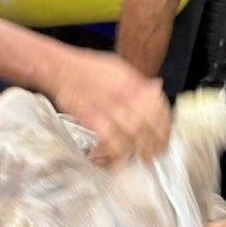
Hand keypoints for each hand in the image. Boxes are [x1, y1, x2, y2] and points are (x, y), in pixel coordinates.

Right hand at [46, 50, 170, 163]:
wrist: (61, 68)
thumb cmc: (88, 68)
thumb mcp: (119, 67)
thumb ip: (138, 80)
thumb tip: (157, 87)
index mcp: (133, 83)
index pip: (158, 107)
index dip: (165, 126)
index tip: (164, 136)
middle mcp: (124, 95)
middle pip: (147, 124)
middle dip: (154, 143)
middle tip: (155, 154)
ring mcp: (107, 107)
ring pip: (131, 134)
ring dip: (138, 150)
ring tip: (141, 159)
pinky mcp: (91, 117)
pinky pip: (109, 139)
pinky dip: (115, 151)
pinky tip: (117, 157)